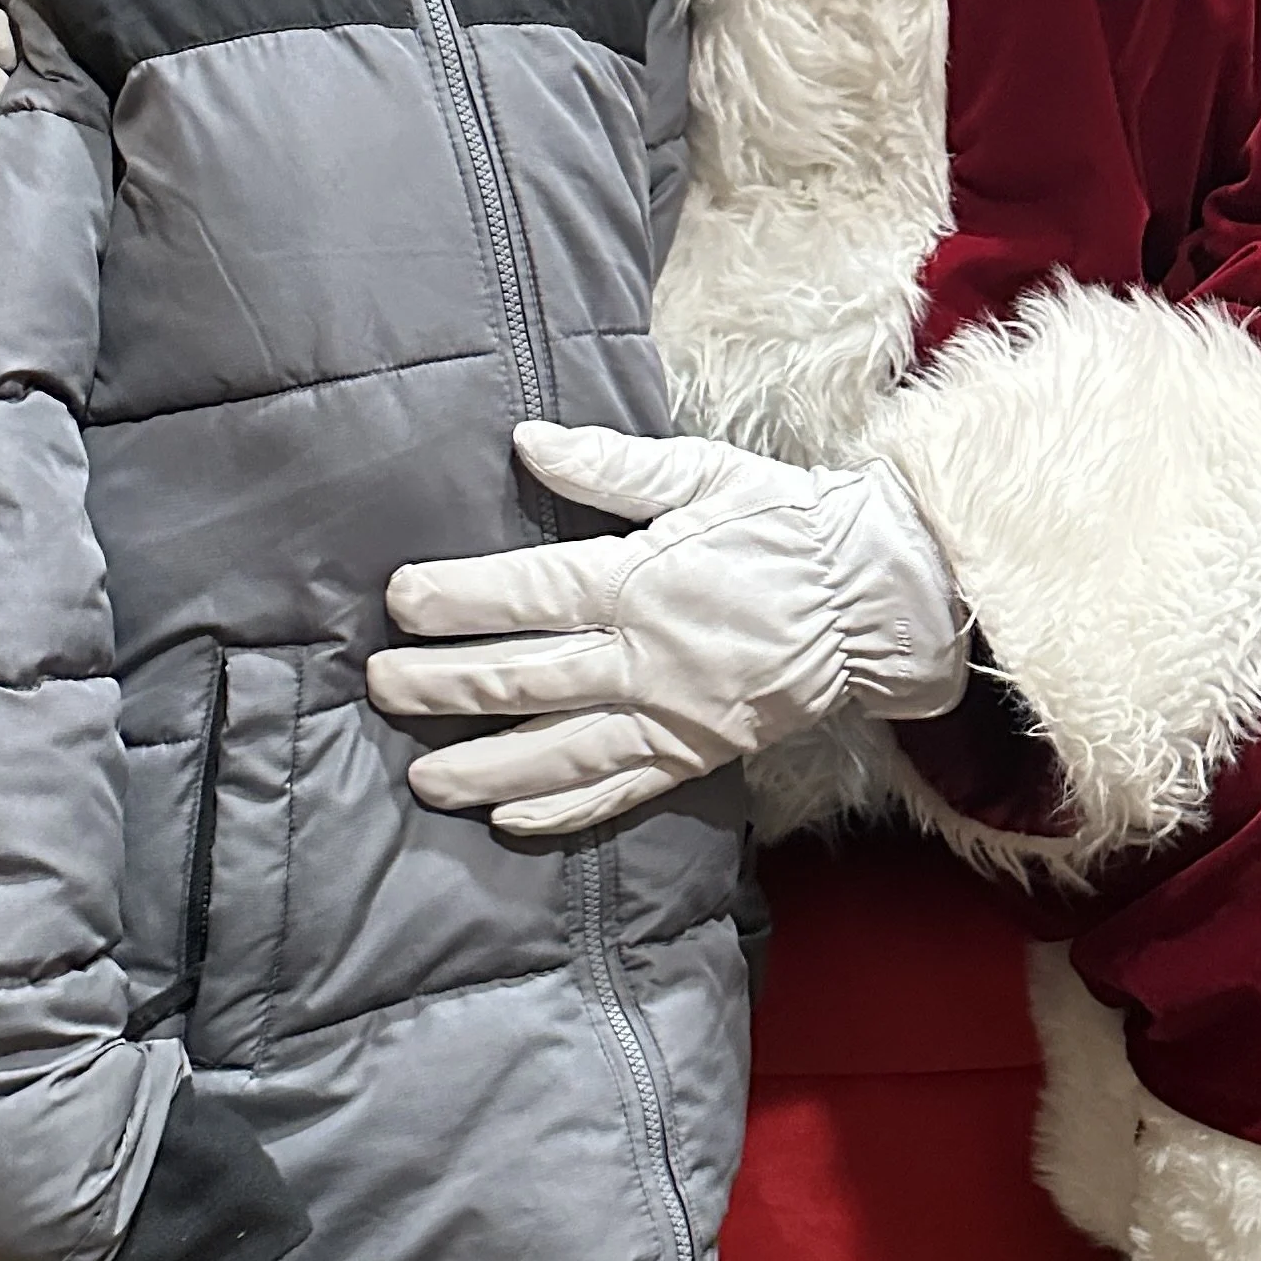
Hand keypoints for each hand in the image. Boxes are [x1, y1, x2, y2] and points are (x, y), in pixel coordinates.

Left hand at [367, 419, 969, 837]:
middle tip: (379, 686)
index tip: (398, 602)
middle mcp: (647, 658)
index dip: (456, 600)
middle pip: (525, 678)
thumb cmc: (789, 525)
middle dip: (442, 685)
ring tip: (423, 777)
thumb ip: (612, 468)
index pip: (528, 593)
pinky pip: (620, 791)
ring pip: (560, 752)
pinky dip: (563, 811)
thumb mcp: (705, 474)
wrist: (880, 599)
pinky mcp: (696, 754)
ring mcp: (670, 716)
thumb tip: (527, 443)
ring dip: (485, 765)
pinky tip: (510, 817)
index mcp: (641, 580)